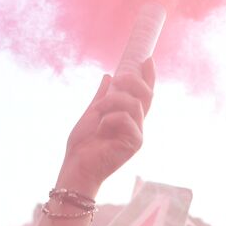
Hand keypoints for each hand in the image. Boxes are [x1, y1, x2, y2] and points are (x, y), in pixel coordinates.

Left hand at [55, 60, 154, 195]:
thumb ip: (102, 96)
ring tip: (99, 112)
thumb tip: (108, 76)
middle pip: (146, 94)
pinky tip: (101, 130)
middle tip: (117, 81)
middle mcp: (136, 124)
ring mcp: (137, 134)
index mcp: (128, 117)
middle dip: (132, 81)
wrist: (77, 166)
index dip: (148, 76)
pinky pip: (128, 120)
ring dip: (113, 102)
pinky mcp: (135, 143)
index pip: (144, 94)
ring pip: (134, 104)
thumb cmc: (82, 145)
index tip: (147, 59)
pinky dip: (111, 119)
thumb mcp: (91, 113)